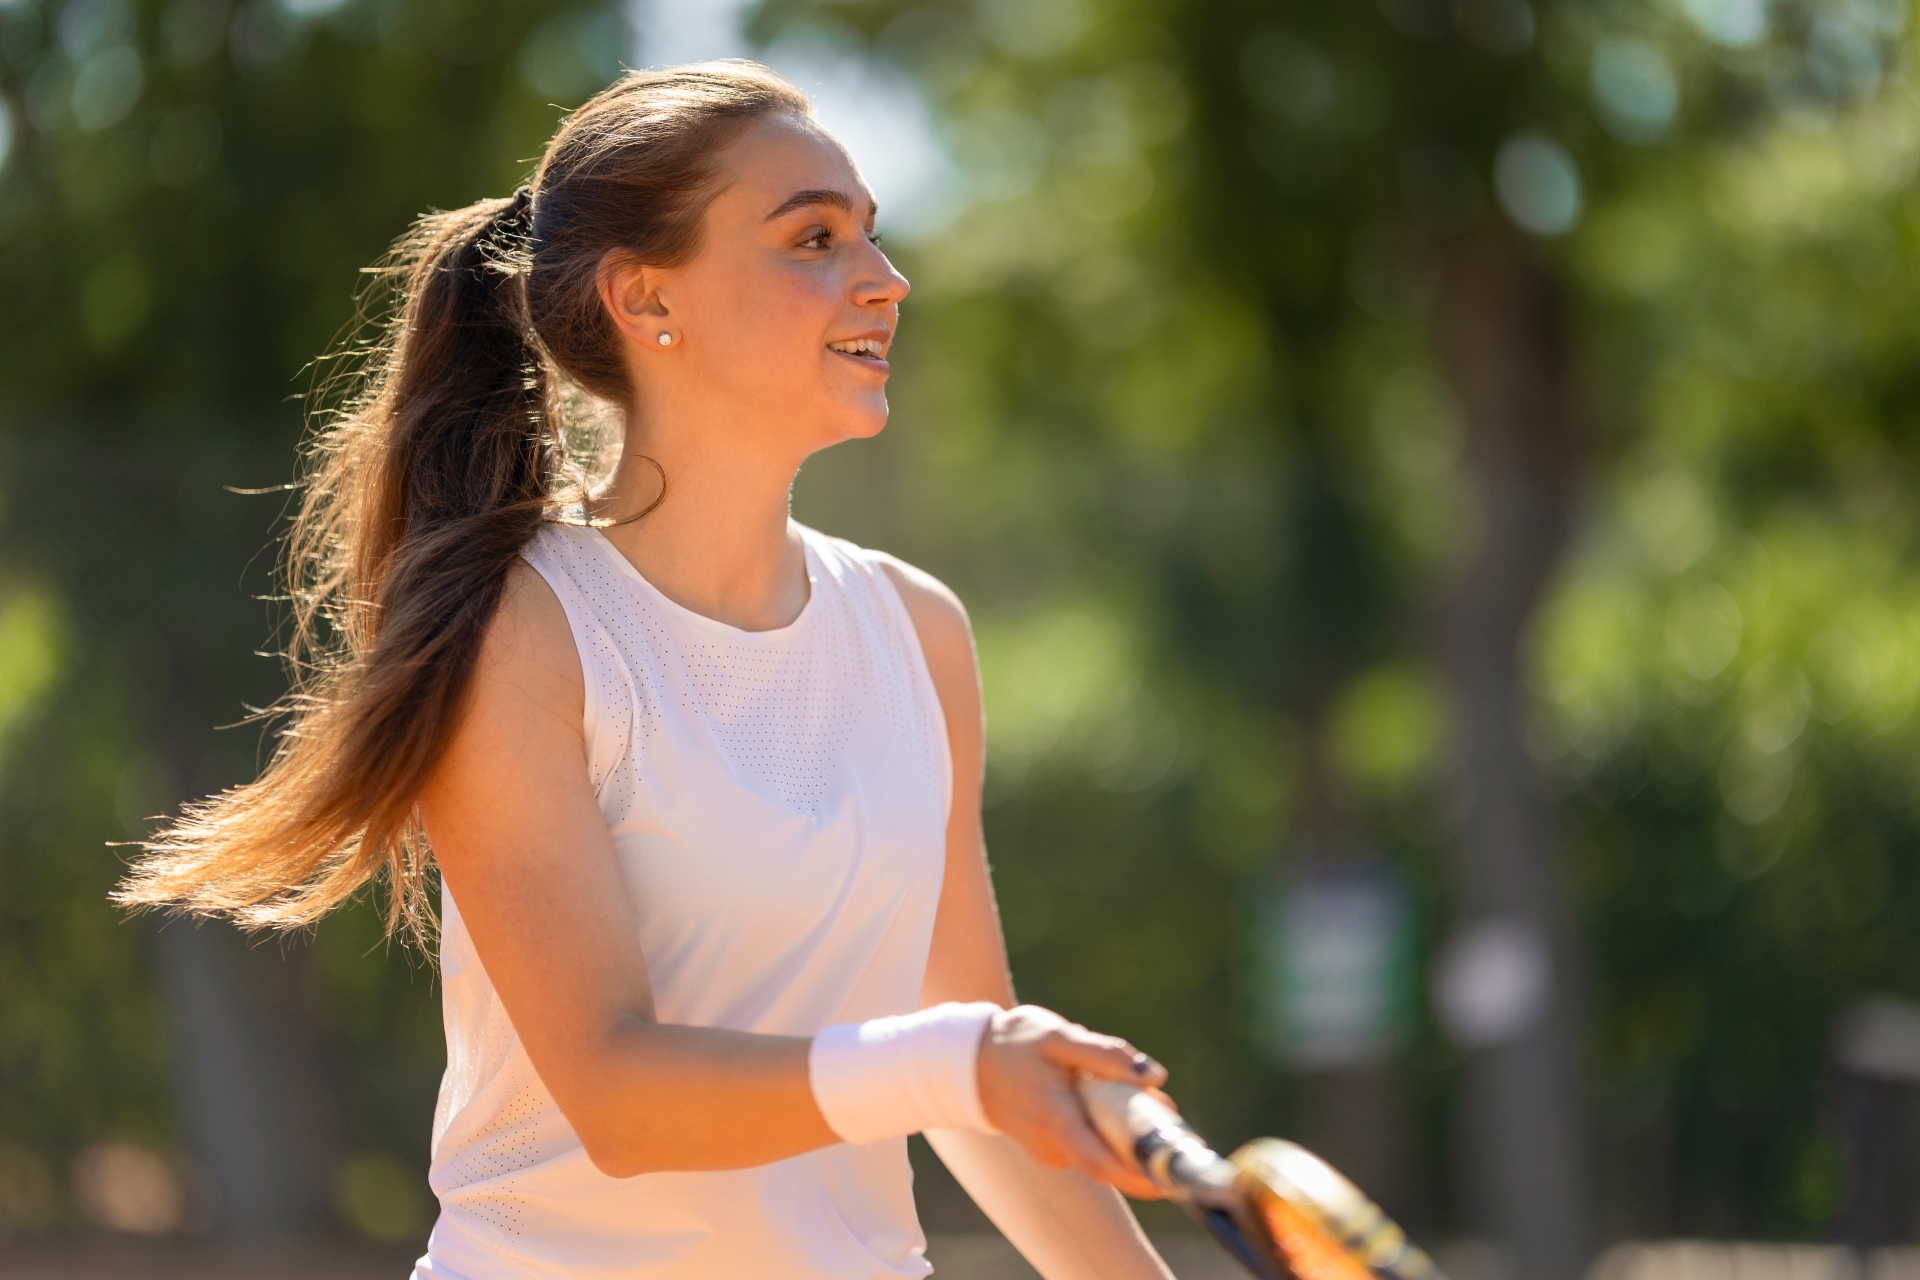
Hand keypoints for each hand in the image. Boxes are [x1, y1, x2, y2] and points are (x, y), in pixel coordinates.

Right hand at [976, 1004, 1168, 1199]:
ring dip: (1124, 1129)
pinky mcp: (1051, 1148)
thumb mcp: (1059, 1037)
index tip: (1174, 1179)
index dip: (1142, 1176)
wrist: (967, 1061)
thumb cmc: (1014, 1045)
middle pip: (1112, 1157)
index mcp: (1057, 1122)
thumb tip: (1155, 1076)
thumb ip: (1106, 1055)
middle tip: (1167, 1110)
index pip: (1105, 1164)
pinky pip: (1087, 1143)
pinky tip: (1104, 1096)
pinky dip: (1105, 1126)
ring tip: (1134, 1092)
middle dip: (1144, 1142)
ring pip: (1101, 1148)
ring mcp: (1051, 1152)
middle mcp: (1054, 1147)